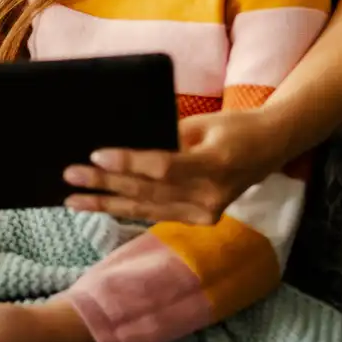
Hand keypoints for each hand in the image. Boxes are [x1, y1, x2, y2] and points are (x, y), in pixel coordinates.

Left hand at [63, 108, 288, 224]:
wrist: (271, 148)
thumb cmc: (235, 127)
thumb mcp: (202, 123)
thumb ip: (166, 136)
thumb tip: (123, 141)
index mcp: (215, 166)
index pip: (163, 167)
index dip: (128, 163)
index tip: (96, 155)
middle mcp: (211, 197)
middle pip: (149, 192)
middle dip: (106, 184)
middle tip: (70, 176)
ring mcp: (206, 213)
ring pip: (148, 209)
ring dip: (107, 203)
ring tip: (73, 200)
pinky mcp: (200, 219)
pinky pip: (157, 214)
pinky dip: (127, 208)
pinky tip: (100, 205)